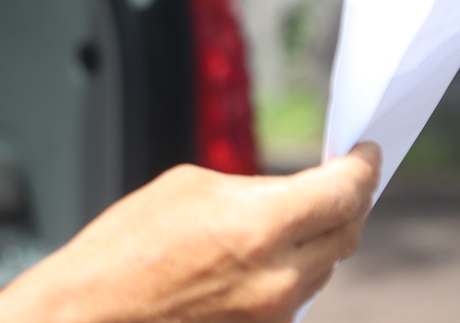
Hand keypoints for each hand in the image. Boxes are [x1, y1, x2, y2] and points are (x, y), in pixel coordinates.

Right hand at [0, 142, 381, 322]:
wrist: (92, 313)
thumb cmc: (125, 248)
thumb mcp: (188, 188)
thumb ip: (251, 189)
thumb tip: (286, 195)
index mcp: (262, 225)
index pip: (345, 192)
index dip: (363, 168)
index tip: (367, 154)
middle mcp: (281, 277)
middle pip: (346, 232)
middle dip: (348, 201)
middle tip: (343, 178)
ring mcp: (275, 314)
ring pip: (323, 268)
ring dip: (317, 238)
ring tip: (291, 216)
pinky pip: (294, 296)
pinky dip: (289, 270)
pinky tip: (259, 256)